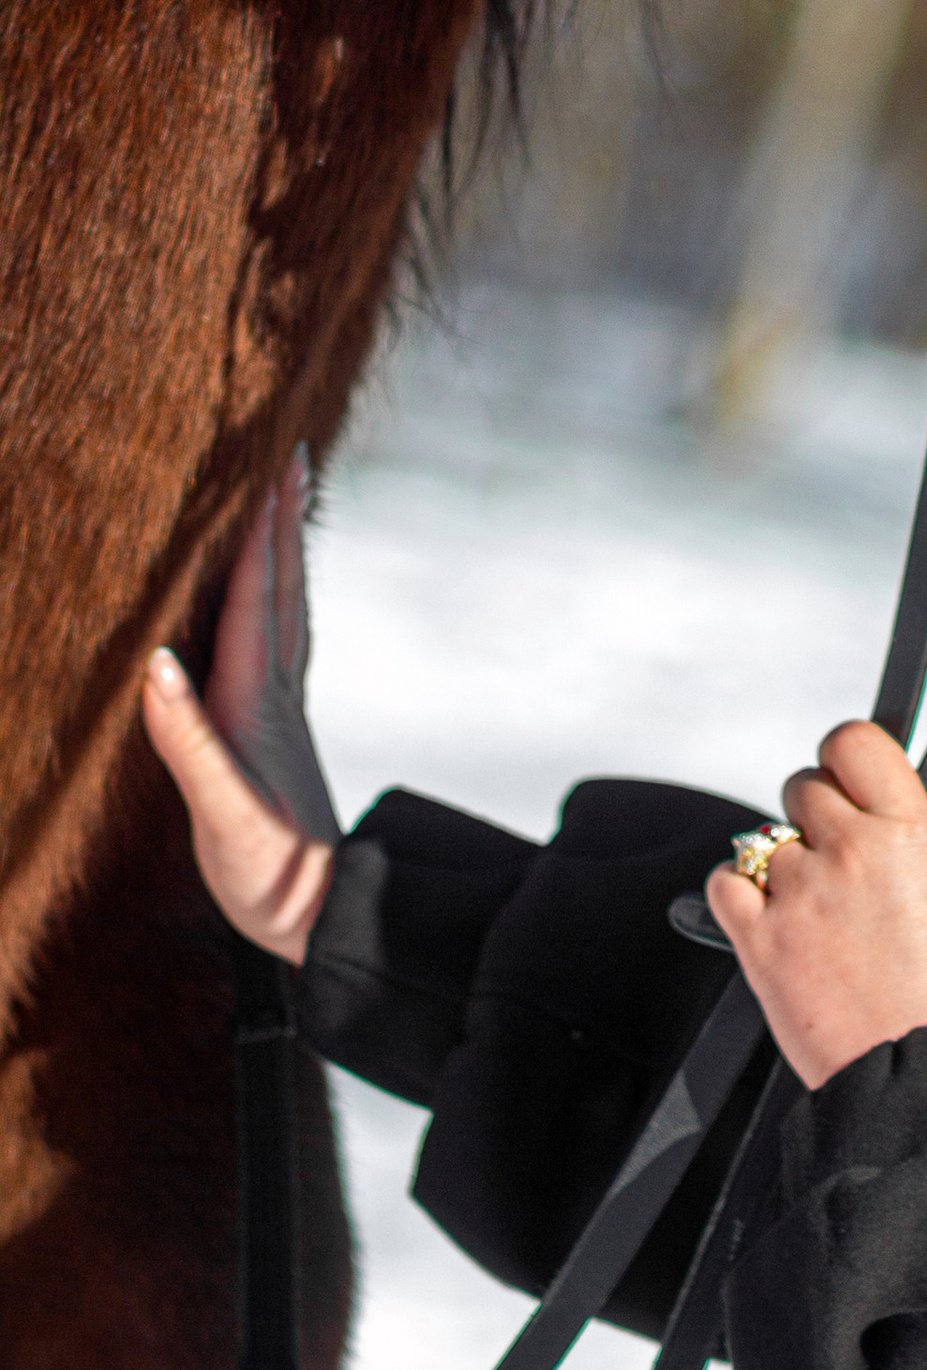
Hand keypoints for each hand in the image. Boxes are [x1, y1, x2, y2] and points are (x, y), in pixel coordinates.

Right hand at [141, 462, 338, 964]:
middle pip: (283, 589)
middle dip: (284, 522)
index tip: (274, 466)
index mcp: (256, 702)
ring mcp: (282, 710)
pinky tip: (270, 603)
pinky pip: (281, 642)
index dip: (263, 533)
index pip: (259, 599)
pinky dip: (277, 602)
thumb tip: (157, 666)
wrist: (326, 912)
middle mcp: (275, 694)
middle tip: (293, 456)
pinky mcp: (278, 732)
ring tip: (285, 507)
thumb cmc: (272, 872)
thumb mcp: (222, 816)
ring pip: (287, 611)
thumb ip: (188, 743)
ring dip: (285, 554)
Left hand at [706, 721, 926, 1091]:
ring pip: (762, 840)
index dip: (842, 755)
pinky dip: (738, 894)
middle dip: (813, 816)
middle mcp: (851, 850)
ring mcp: (800, 894)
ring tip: (812, 911)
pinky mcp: (760, 941)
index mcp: (908, 832)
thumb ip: (907, 846)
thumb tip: (875, 826)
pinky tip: (766, 915)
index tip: (842, 776)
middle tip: (832, 859)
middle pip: (802, 787)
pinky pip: (724, 883)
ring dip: (781, 866)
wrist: (918, 1072)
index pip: (855, 741)